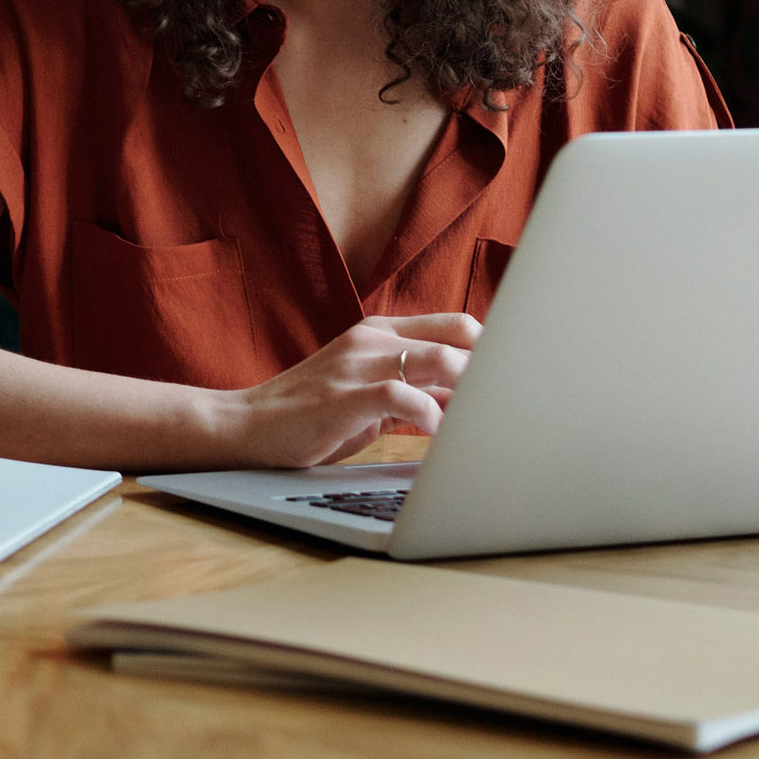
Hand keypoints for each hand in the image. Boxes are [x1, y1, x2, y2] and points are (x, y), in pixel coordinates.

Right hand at [210, 313, 478, 469]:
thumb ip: (415, 392)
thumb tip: (467, 404)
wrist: (247, 425)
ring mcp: (357, 364)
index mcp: (379, 332)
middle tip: (502, 406)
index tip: (511, 382)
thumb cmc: (311, 416)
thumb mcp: (368, 396)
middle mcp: (372, 339)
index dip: (491, 350)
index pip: (456, 324)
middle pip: (458, 337)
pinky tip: (436, 435)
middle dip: (489, 372)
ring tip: (478, 421)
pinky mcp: (345, 395)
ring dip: (469, 391)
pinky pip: (403, 395)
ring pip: (438, 359)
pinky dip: (430, 415)